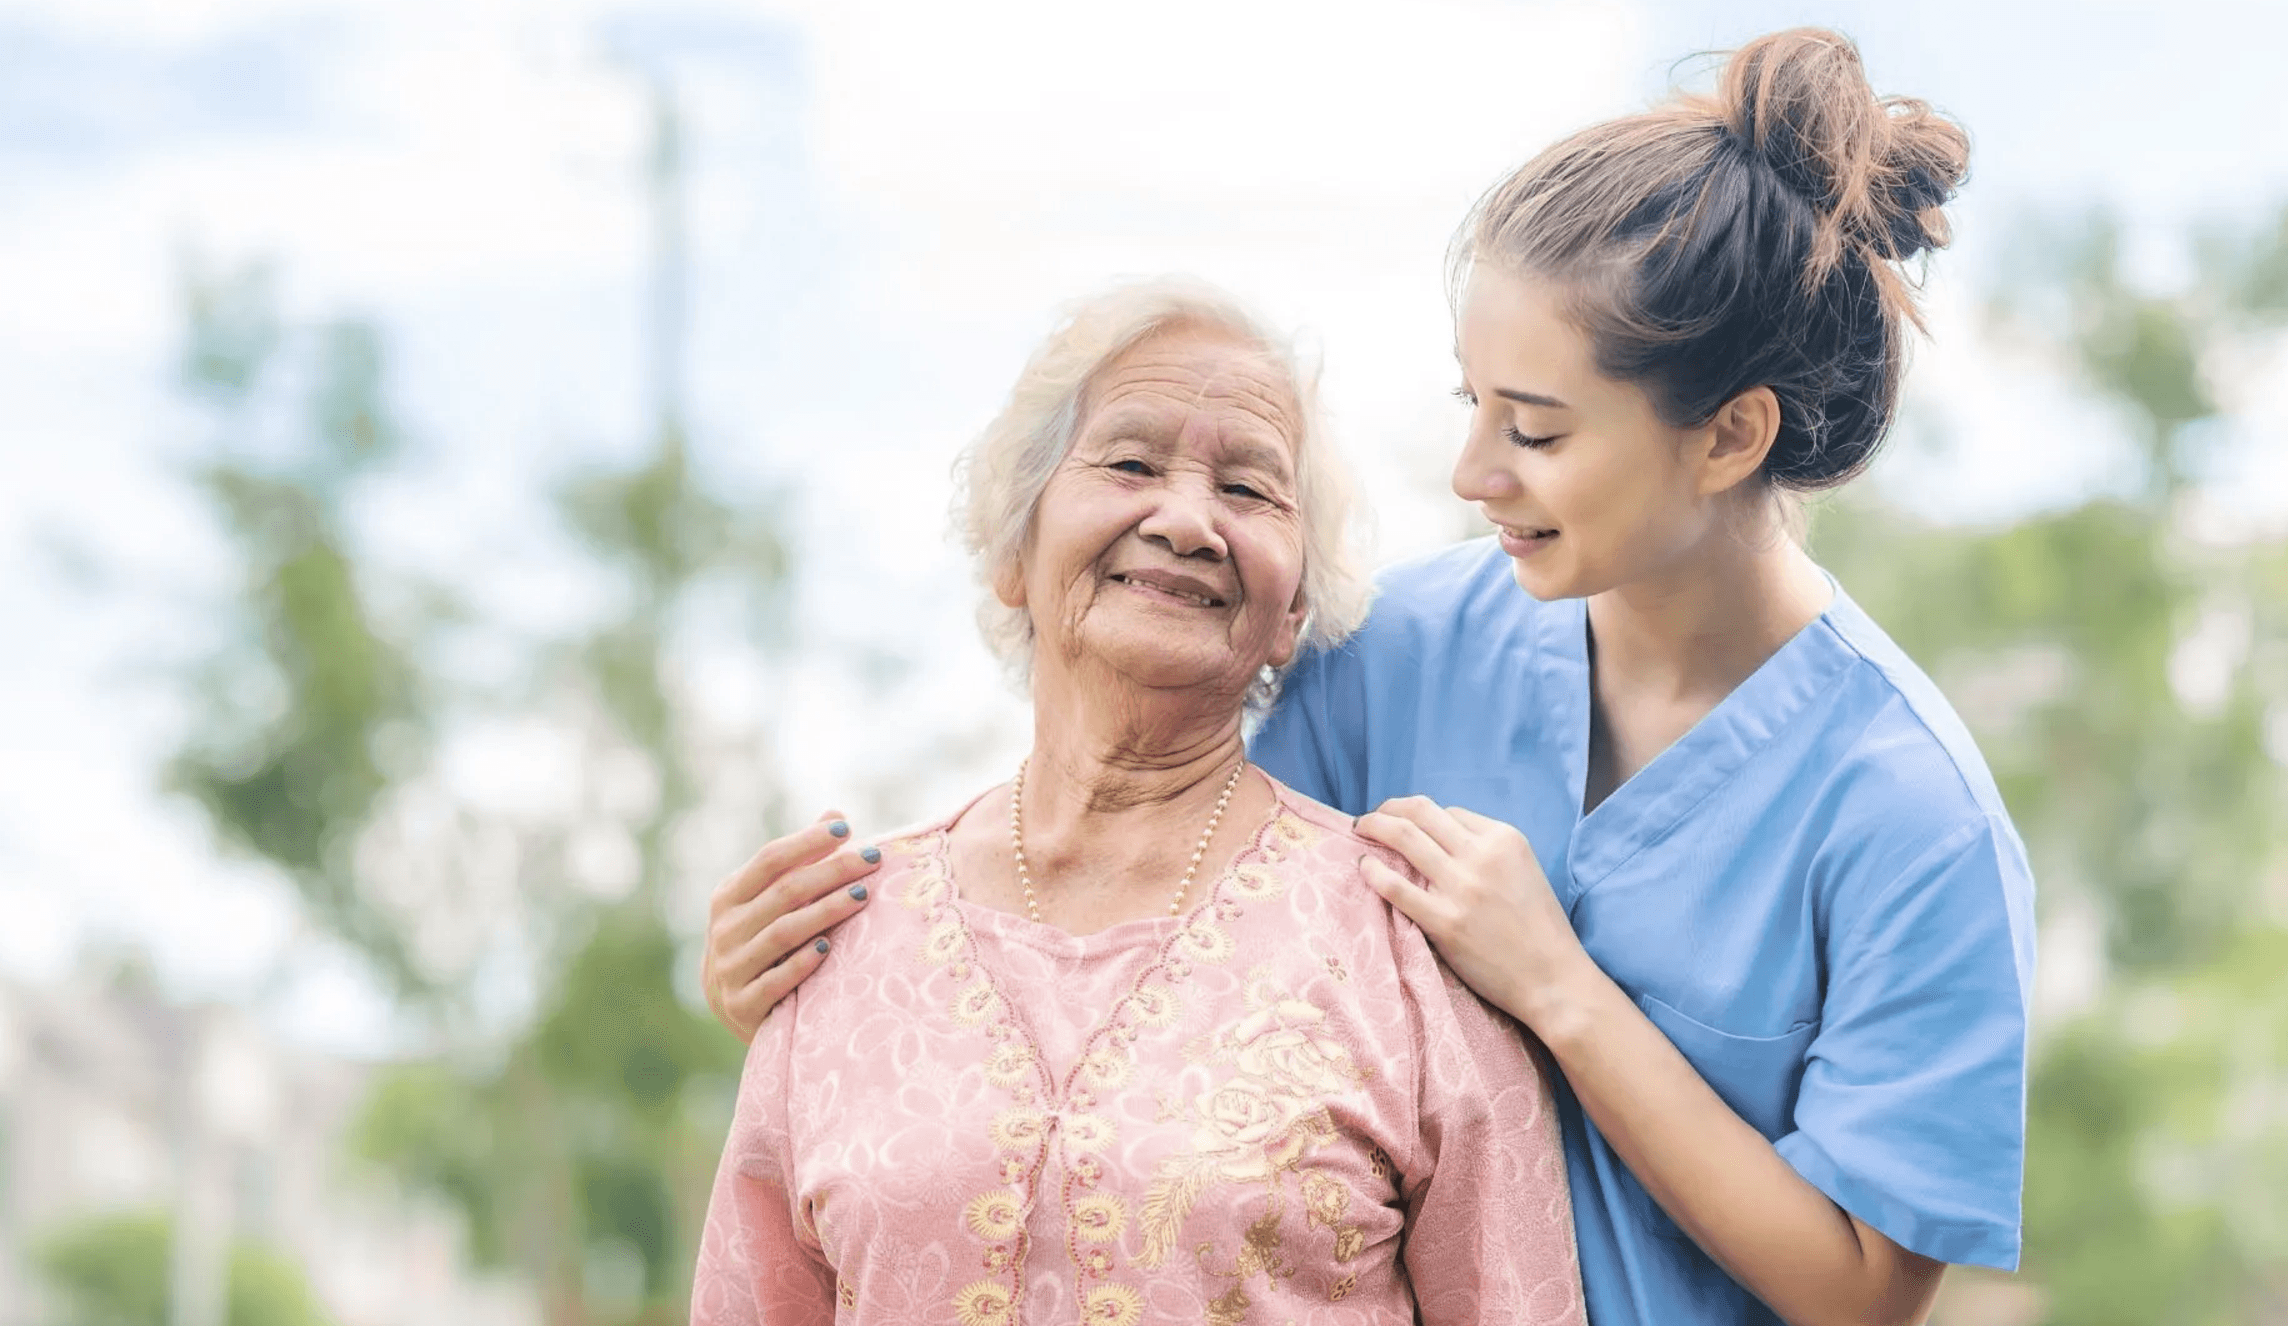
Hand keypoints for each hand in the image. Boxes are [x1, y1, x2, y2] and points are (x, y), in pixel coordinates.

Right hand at [703, 809, 880, 1042]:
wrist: (734, 1005)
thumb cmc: (761, 938)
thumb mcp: (769, 899)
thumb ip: (800, 861)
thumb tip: (836, 815)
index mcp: (729, 896)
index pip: (769, 859)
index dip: (807, 841)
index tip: (846, 829)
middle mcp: (725, 929)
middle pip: (784, 891)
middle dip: (832, 871)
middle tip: (873, 858)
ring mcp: (730, 967)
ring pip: (783, 932)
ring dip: (825, 912)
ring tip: (863, 896)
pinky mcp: (742, 1004)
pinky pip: (776, 980)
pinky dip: (802, 962)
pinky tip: (829, 948)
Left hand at [1353, 797, 1592, 1032]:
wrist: (1552, 979)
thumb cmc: (1540, 929)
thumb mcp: (1524, 870)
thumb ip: (1488, 851)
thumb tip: (1440, 840)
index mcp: (1505, 839)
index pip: (1449, 813)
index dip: (1423, 817)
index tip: (1408, 825)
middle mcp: (1482, 856)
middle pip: (1421, 813)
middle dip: (1389, 808)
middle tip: (1371, 817)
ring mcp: (1462, 888)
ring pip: (1404, 837)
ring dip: (1374, 826)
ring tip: (1360, 830)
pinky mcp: (1444, 922)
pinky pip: (1396, 887)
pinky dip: (1373, 871)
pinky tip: (1364, 867)